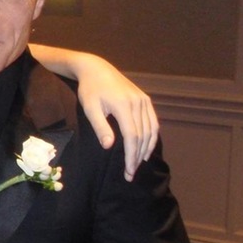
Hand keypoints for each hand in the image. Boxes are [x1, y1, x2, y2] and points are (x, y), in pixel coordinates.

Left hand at [76, 58, 158, 180]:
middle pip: (143, 136)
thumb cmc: (90, 90)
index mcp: (124, 106)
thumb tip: (109, 147)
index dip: (131, 156)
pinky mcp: (145, 100)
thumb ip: (100, 127)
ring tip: (137, 165)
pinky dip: (152, 137)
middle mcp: (138, 103)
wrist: (97, 69)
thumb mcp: (90, 108)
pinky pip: (153, 122)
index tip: (128, 171)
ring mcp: (144, 101)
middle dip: (137, 157)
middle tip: (130, 174)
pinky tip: (146, 149)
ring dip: (146, 150)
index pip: (132, 137)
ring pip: (151, 130)